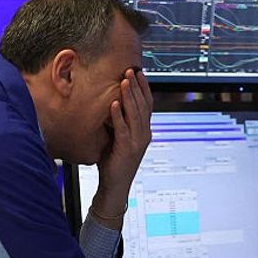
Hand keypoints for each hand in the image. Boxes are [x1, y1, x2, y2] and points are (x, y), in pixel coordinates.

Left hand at [91, 68, 153, 229]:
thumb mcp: (118, 138)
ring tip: (124, 80)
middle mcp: (144, 134)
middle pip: (143, 105)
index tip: (138, 72)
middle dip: (137, 86)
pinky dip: (118, 115)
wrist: (114, 187)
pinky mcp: (126, 149)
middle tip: (131, 70)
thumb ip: (118, 122)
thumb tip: (111, 102)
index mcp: (144, 131)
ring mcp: (137, 142)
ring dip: (130, 95)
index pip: (147, 104)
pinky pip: (123, 128)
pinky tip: (114, 103)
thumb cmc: (113, 162)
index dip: (144, 88)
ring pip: (135, 114)